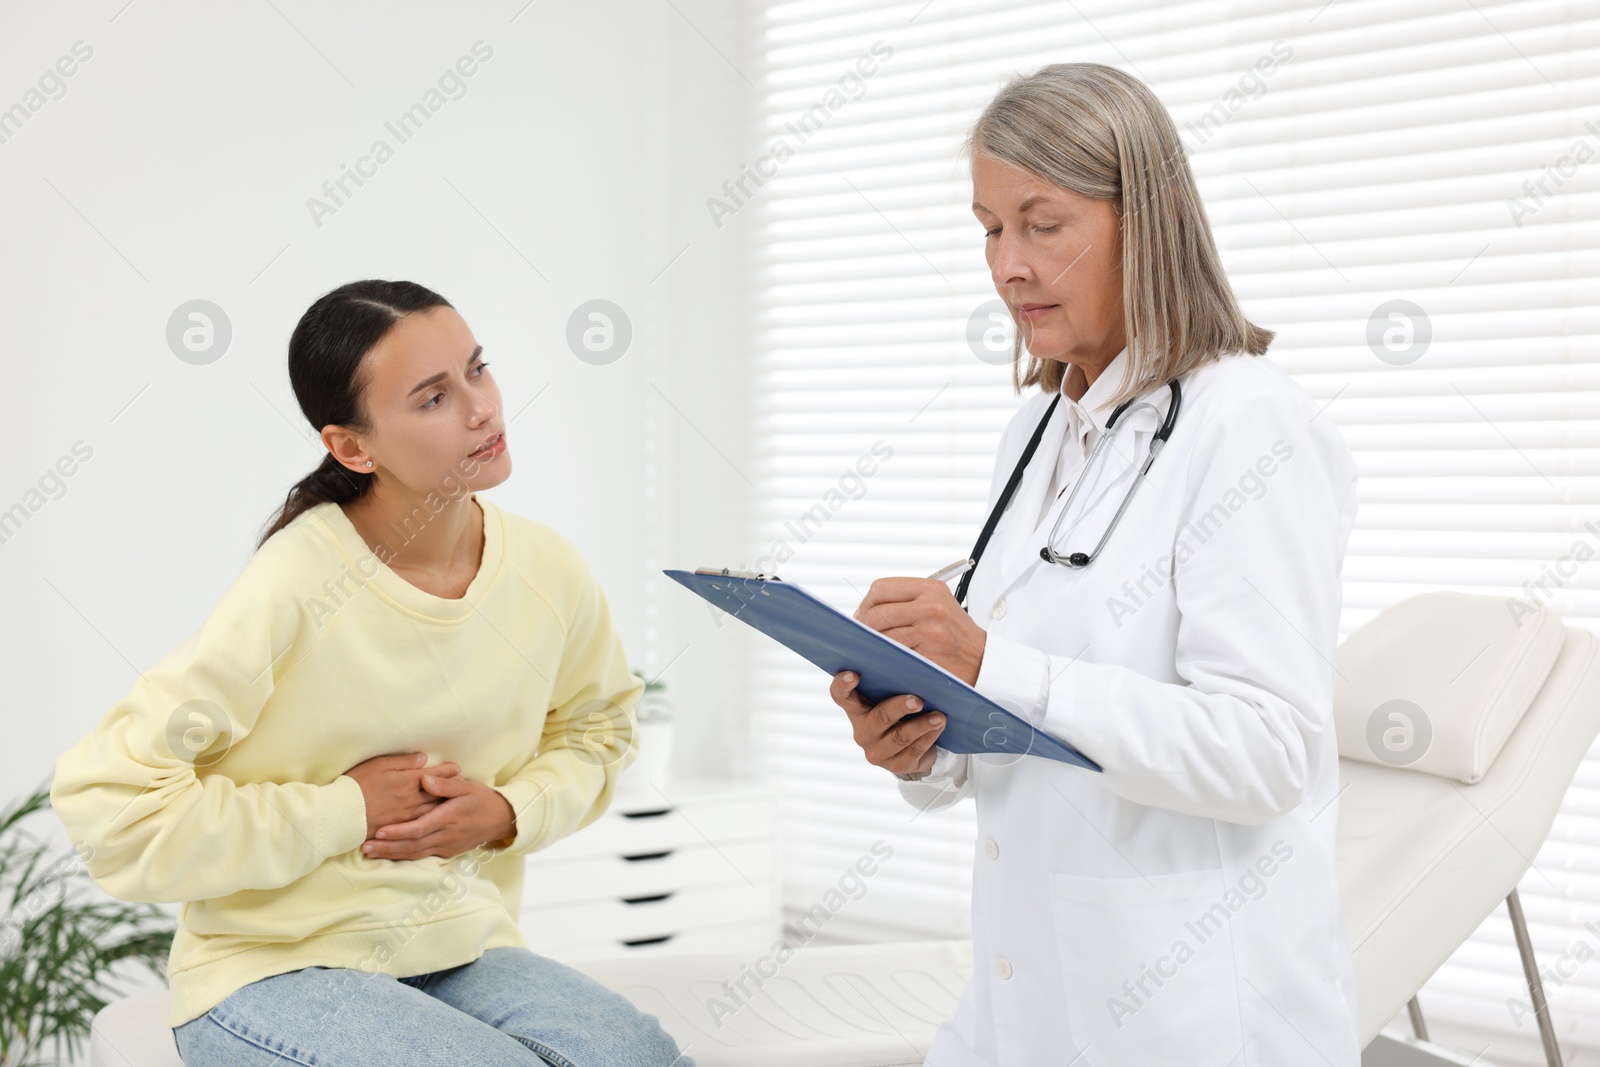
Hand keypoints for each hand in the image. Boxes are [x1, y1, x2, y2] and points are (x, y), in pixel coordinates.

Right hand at [343, 751, 461, 838]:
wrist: (341, 812)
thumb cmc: (357, 784)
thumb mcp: (379, 765)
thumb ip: (403, 762)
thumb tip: (423, 758)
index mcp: (407, 781)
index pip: (433, 775)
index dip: (446, 771)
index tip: (457, 769)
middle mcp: (411, 799)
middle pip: (437, 793)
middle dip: (451, 788)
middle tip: (463, 784)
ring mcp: (406, 816)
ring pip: (432, 810)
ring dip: (445, 805)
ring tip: (455, 801)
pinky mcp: (399, 829)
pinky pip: (421, 826)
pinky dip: (432, 821)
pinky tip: (437, 820)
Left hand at [361, 770, 517, 860]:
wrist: (501, 820)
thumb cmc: (482, 800)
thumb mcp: (467, 787)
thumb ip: (445, 784)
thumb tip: (424, 778)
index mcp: (449, 818)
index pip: (419, 828)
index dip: (398, 831)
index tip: (380, 831)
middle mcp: (445, 835)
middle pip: (411, 845)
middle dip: (387, 847)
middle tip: (364, 847)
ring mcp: (445, 846)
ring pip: (414, 854)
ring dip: (391, 854)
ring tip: (369, 853)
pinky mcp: (446, 851)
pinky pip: (421, 855)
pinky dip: (403, 856)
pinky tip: (389, 854)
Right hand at [830, 670, 945, 775]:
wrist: (913, 746)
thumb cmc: (901, 711)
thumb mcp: (893, 694)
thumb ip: (891, 679)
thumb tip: (905, 652)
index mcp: (857, 708)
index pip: (840, 696)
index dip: (843, 685)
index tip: (853, 674)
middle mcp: (862, 731)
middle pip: (878, 718)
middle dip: (899, 707)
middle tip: (917, 700)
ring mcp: (877, 751)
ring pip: (900, 737)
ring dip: (922, 725)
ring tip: (940, 716)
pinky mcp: (895, 766)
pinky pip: (913, 751)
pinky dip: (929, 737)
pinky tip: (939, 727)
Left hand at [853, 577, 987, 685]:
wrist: (983, 660)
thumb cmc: (956, 636)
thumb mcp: (937, 607)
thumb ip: (907, 603)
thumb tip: (865, 611)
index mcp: (930, 588)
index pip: (882, 587)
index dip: (866, 603)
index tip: (863, 617)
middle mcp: (931, 603)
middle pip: (877, 609)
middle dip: (865, 624)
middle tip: (864, 636)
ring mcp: (930, 625)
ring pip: (882, 630)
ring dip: (873, 642)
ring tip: (875, 648)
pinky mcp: (929, 647)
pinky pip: (893, 649)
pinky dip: (885, 654)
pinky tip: (888, 658)